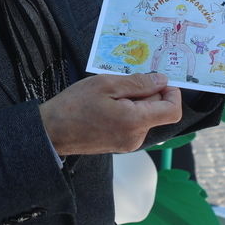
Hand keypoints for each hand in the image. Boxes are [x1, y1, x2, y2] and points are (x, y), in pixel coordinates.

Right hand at [40, 72, 182, 154]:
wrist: (51, 131)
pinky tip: (108, 106)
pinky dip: (128, 112)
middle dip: (148, 94)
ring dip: (136, 102)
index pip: (172, 110)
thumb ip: (138, 83)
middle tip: (124, 83)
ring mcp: (129, 143)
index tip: (158, 80)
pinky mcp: (121, 145)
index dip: (172, 93)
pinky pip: (134, 124)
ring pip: (146, 117)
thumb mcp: (106, 84)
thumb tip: (162, 81)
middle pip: (159, 112)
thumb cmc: (74, 105)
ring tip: (111, 95)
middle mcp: (136, 137)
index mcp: (135, 121)